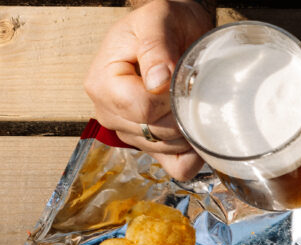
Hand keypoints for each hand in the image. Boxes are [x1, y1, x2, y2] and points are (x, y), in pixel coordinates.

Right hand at [84, 0, 212, 179]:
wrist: (177, 32)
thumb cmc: (165, 23)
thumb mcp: (158, 20)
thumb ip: (155, 47)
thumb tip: (157, 82)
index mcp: (102, 84)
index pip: (142, 110)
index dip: (171, 100)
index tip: (183, 79)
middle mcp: (110, 113)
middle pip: (156, 133)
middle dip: (183, 114)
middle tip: (193, 89)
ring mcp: (130, 134)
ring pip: (168, 150)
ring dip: (190, 131)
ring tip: (193, 101)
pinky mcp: (151, 148)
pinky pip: (176, 167)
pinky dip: (193, 155)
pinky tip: (198, 130)